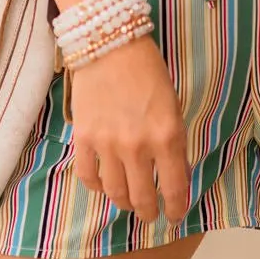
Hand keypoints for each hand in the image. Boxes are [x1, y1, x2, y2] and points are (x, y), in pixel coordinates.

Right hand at [68, 35, 190, 224]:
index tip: (174, 215)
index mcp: (167, 136)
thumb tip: (175, 175)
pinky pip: (88, 177)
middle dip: (148, 212)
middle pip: (142, 199)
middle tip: (149, 214)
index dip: (176, 209)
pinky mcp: (84, 138)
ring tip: (127, 201)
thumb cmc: (148, 71)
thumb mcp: (173, 106)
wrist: (110, 44)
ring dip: (123, 202)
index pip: (174, 189)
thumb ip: (174, 143)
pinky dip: (96, 186)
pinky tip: (103, 183)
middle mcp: (138, 146)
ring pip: (115, 193)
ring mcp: (108, 144)